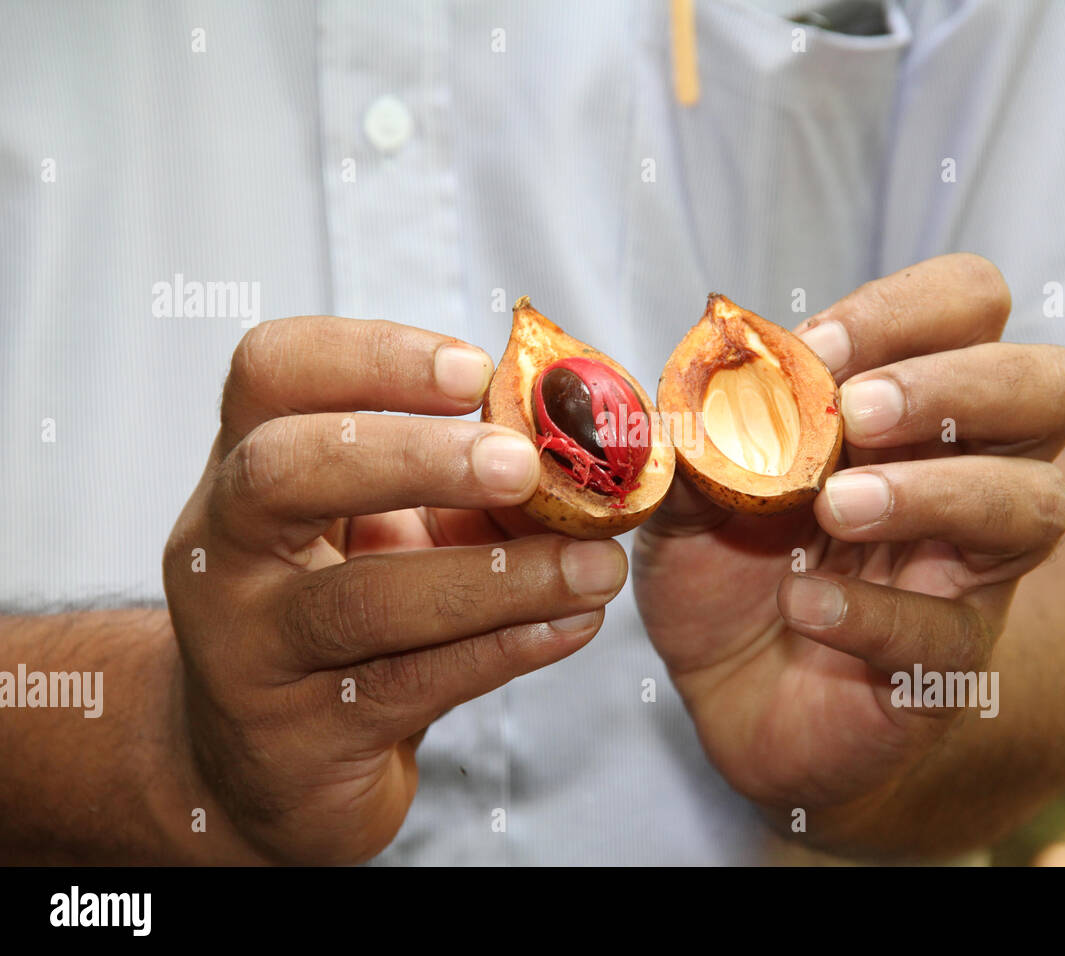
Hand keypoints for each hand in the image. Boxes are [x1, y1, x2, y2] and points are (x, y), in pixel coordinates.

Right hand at [163, 317, 627, 862]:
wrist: (270, 773)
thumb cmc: (341, 625)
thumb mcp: (386, 535)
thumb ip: (460, 487)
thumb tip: (578, 453)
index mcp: (245, 468)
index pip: (272, 372)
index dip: (370, 354)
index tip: (475, 370)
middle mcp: (222, 551)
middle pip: (284, 470)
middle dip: (414, 456)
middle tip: (522, 464)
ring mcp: (246, 650)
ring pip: (362, 601)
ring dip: (498, 576)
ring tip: (594, 568)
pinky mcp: (295, 739)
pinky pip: (410, 684)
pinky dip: (504, 648)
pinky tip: (571, 624)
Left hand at [633, 254, 1064, 840]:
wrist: (721, 695)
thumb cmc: (725, 569)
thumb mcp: (692, 485)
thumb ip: (704, 429)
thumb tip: (713, 367)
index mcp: (909, 405)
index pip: (969, 305)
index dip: (906, 310)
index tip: (815, 350)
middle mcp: (964, 472)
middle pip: (1050, 386)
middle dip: (958, 384)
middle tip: (859, 414)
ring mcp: (968, 572)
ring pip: (1036, 506)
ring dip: (936, 492)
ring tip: (836, 507)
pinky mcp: (946, 665)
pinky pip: (951, 635)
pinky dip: (874, 614)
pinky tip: (804, 607)